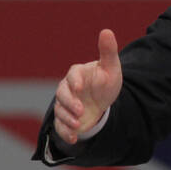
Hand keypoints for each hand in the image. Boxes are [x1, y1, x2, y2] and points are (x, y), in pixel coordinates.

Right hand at [54, 29, 121, 143]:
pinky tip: (74, 138)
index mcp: (77, 73)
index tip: (79, 88)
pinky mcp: (65, 119)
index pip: (73, 75)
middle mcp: (68, 88)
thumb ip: (108, 51)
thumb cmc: (105, 82)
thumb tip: (107, 31)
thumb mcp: (111, 68)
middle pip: (62, 94)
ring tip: (79, 125)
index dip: (75, 81)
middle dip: (70, 103)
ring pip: (60, 111)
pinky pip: (60, 125)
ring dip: (67, 119)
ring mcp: (65, 104)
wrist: (102, 101)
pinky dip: (65, 132)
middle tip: (81, 111)